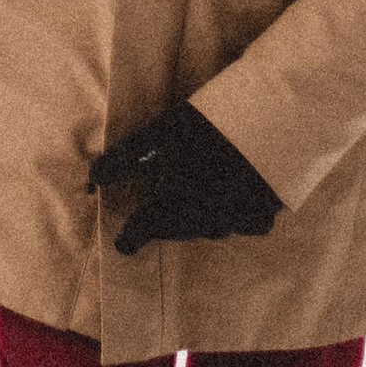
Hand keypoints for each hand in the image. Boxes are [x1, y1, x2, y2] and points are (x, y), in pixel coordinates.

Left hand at [86, 102, 280, 252]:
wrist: (274, 122)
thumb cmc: (209, 126)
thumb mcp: (160, 133)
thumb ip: (123, 160)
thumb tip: (92, 178)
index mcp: (173, 205)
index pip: (141, 233)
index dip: (129, 238)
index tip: (123, 243)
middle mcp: (203, 221)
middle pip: (176, 231)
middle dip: (163, 223)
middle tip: (157, 210)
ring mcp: (236, 221)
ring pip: (209, 229)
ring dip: (197, 218)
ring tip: (194, 198)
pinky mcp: (264, 213)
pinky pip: (243, 224)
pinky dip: (234, 215)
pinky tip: (233, 197)